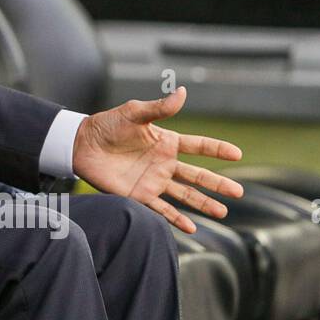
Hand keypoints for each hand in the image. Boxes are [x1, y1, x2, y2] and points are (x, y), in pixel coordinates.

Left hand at [72, 86, 242, 233]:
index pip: (198, 146)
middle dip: (217, 184)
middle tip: (238, 193)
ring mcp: (153, 180)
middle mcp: (164, 163)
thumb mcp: (134, 113)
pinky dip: (176, 219)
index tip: (237, 153)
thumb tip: (182, 91)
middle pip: (197, 175)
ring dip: (203, 204)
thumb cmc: (107, 125)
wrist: (81, 144)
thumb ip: (159, 107)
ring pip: (185, 195)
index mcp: (166, 142)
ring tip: (223, 212)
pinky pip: (161, 209)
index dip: (217, 149)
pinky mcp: (139, 195)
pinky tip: (192, 228)